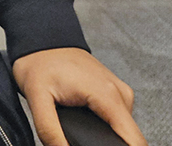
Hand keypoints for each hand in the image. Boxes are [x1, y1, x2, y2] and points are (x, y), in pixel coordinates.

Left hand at [13, 47, 146, 145]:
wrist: (40, 36)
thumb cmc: (38, 61)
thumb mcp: (36, 97)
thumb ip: (50, 130)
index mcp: (108, 95)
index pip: (134, 141)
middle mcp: (120, 94)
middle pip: (129, 138)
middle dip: (109, 145)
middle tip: (80, 138)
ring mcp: (118, 93)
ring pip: (122, 130)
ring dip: (107, 138)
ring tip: (80, 131)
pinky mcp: (113, 93)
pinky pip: (116, 120)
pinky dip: (105, 127)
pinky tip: (87, 125)